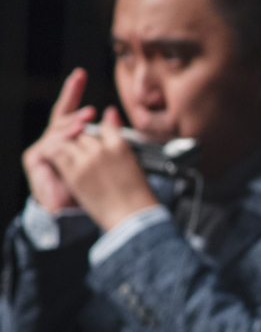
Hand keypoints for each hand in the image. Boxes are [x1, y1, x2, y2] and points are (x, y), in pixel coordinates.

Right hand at [22, 69, 97, 212]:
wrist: (74, 211)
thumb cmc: (92, 186)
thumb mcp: (104, 156)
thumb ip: (107, 134)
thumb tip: (112, 112)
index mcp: (71, 137)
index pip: (72, 110)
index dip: (73, 91)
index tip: (80, 73)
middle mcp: (56, 140)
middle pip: (62, 116)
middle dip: (73, 106)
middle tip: (90, 108)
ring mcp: (45, 148)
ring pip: (58, 129)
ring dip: (72, 124)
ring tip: (86, 120)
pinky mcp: (36, 159)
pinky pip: (50, 145)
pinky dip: (62, 140)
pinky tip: (73, 136)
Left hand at [40, 105, 159, 231]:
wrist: (131, 216)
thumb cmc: (136, 194)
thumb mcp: (133, 163)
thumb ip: (118, 140)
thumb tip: (112, 115)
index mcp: (120, 145)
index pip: (103, 127)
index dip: (97, 134)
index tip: (96, 143)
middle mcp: (102, 149)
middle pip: (82, 134)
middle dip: (80, 143)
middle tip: (81, 156)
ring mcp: (87, 160)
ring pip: (67, 141)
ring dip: (66, 148)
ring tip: (69, 160)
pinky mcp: (73, 173)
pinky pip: (55, 153)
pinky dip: (53, 154)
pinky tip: (56, 162)